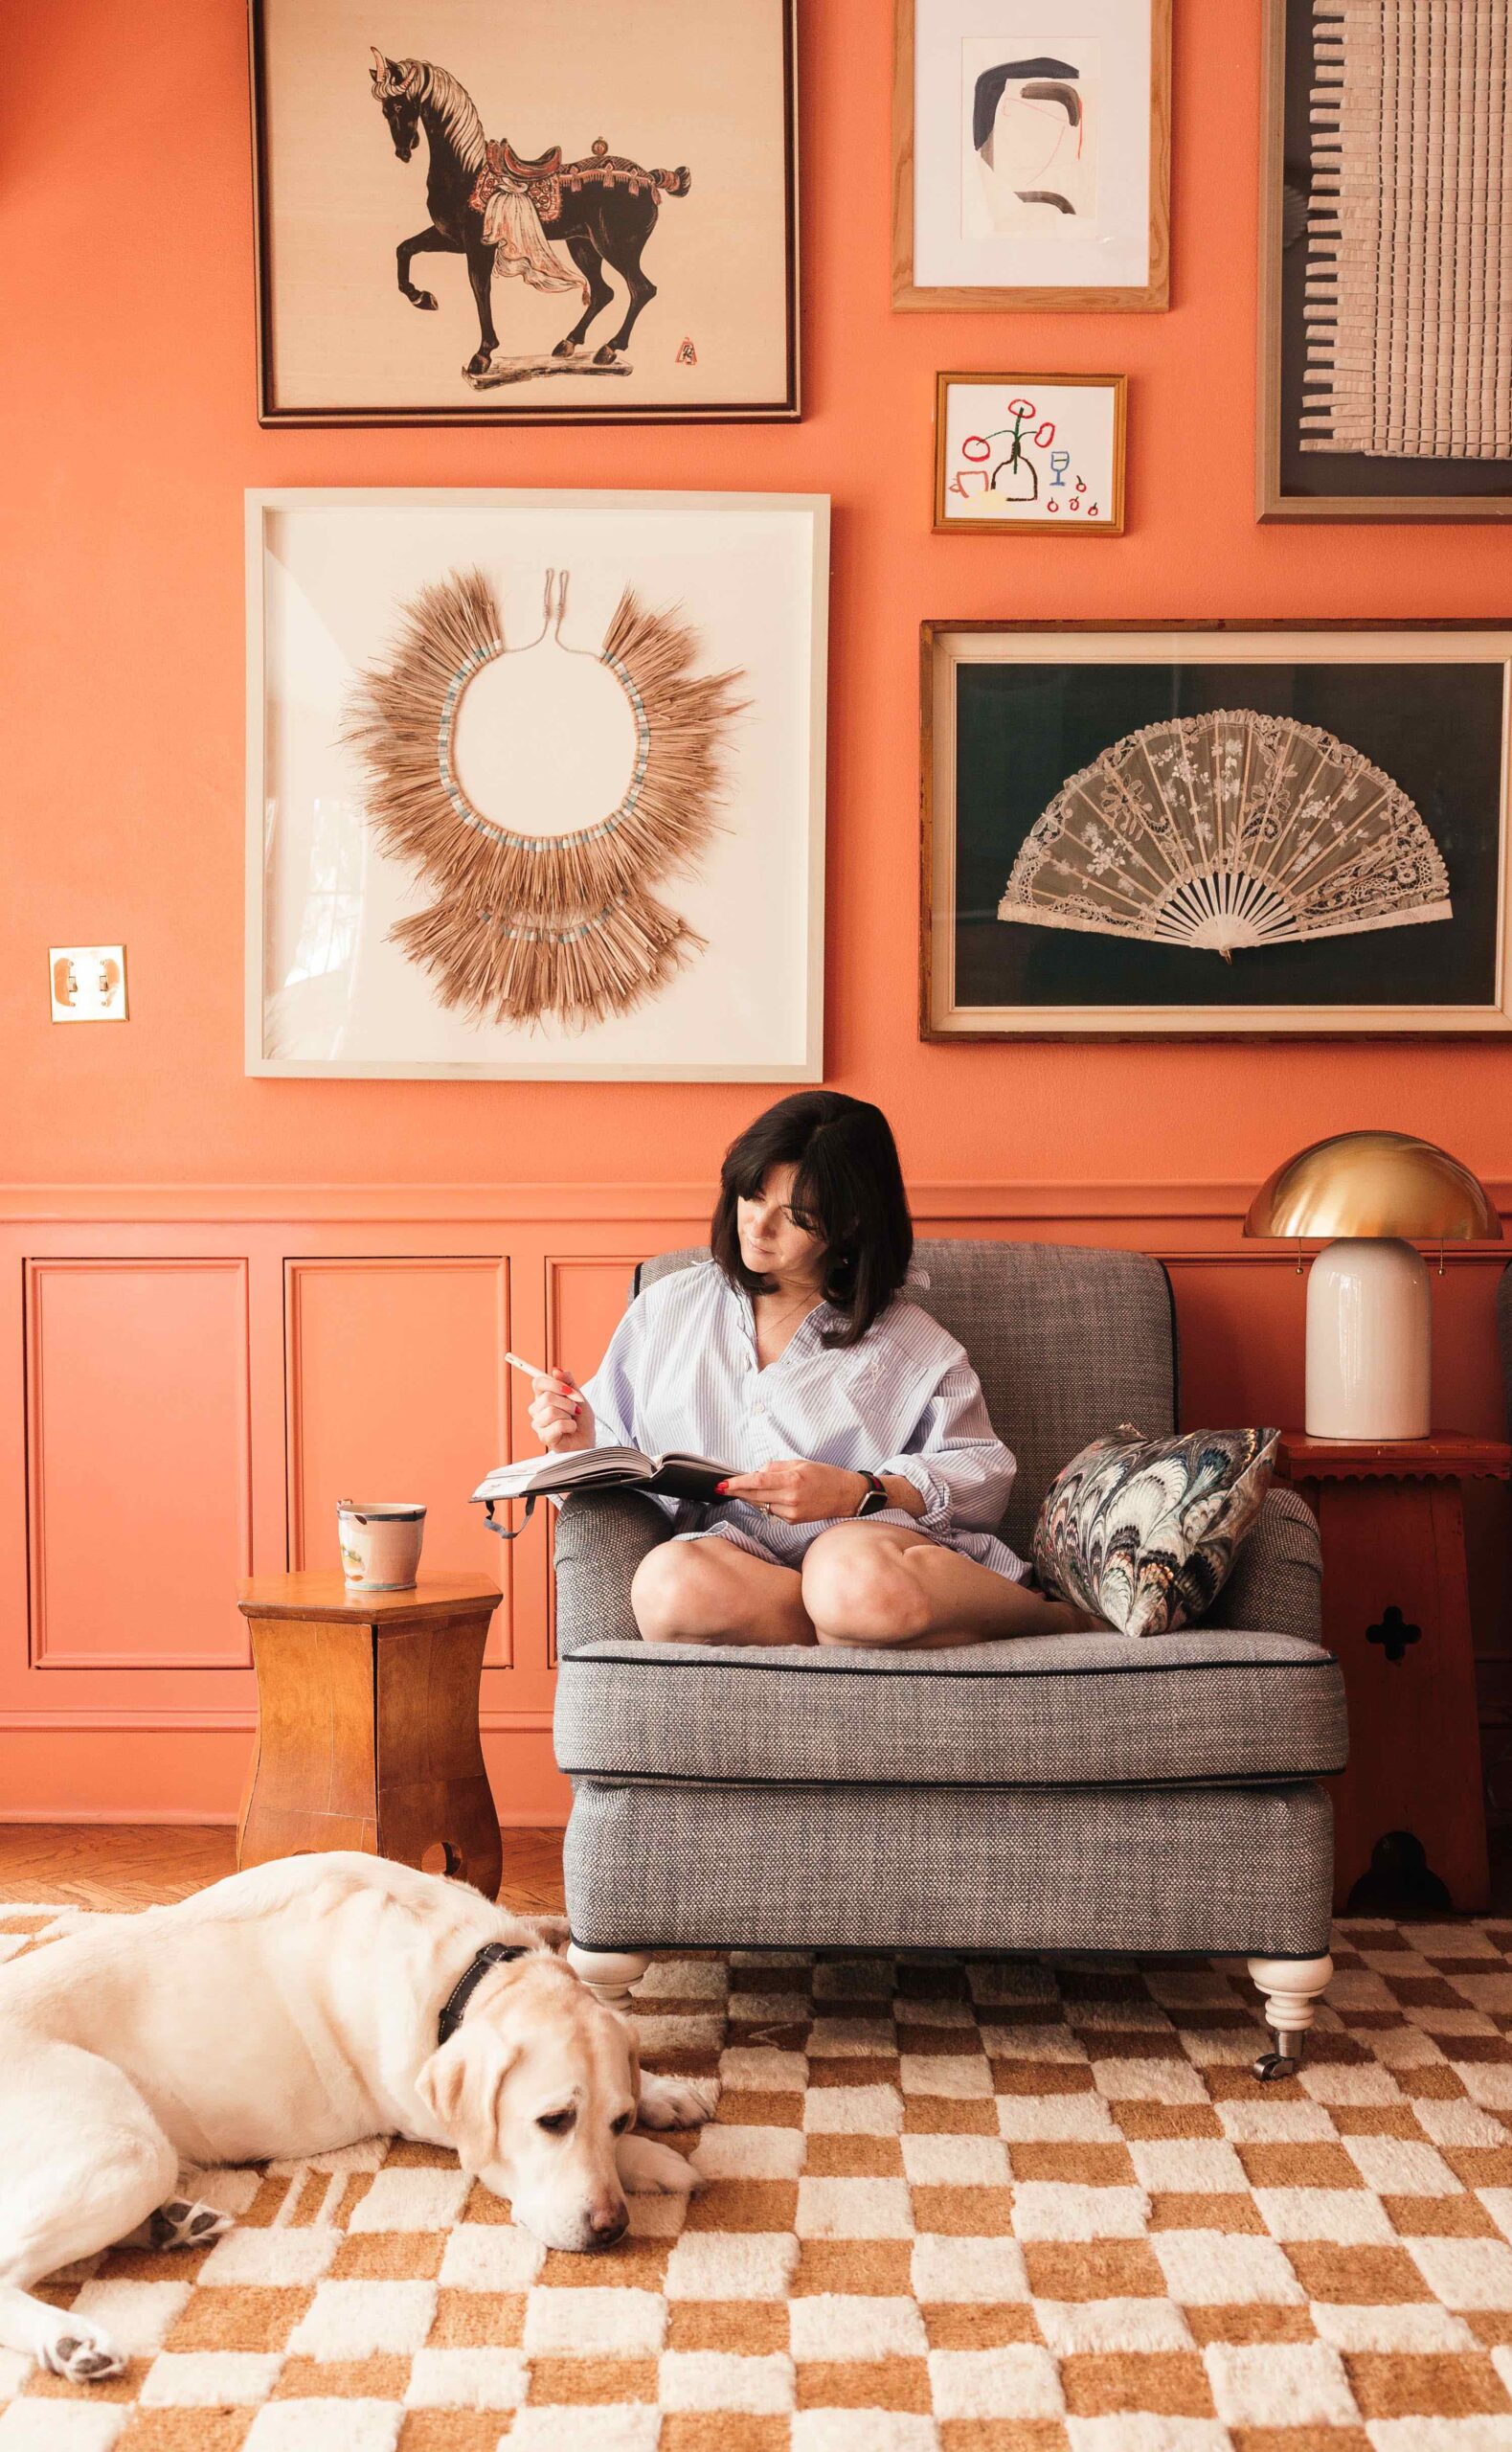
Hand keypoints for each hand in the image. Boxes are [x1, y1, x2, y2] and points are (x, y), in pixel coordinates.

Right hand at [529, 1367, 592, 1453]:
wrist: (587, 1439)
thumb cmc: (581, 1419)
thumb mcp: (578, 1397)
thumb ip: (568, 1382)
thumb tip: (556, 1370)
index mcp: (542, 1396)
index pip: (538, 1382)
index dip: (554, 1384)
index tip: (569, 1390)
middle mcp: (536, 1409)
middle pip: (547, 1397)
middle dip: (568, 1402)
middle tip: (576, 1410)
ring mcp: (538, 1424)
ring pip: (551, 1411)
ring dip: (569, 1415)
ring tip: (572, 1420)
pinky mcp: (544, 1437)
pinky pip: (557, 1425)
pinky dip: (570, 1426)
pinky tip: (570, 1430)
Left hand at [716, 1459, 867, 1522]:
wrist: (846, 1495)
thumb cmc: (825, 1475)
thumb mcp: (800, 1463)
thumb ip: (775, 1467)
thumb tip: (756, 1472)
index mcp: (792, 1480)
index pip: (757, 1481)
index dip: (737, 1483)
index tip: (723, 1484)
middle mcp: (790, 1498)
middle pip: (755, 1495)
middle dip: (738, 1491)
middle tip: (724, 1487)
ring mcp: (792, 1512)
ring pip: (763, 1504)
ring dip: (757, 1496)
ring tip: (764, 1488)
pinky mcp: (793, 1521)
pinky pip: (774, 1511)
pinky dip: (771, 1503)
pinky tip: (779, 1497)